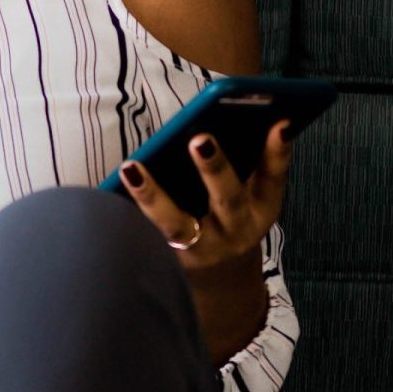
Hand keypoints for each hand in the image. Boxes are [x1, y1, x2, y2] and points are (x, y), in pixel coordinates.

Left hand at [116, 117, 294, 274]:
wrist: (219, 276)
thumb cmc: (230, 215)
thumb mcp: (251, 195)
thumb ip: (249, 162)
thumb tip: (236, 115)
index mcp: (261, 208)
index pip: (273, 178)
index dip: (278, 153)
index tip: (279, 123)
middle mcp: (236, 231)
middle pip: (227, 200)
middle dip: (215, 169)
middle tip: (200, 138)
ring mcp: (202, 249)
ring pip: (176, 225)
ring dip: (153, 197)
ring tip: (132, 167)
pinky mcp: (170, 261)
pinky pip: (147, 238)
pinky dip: (129, 214)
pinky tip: (113, 188)